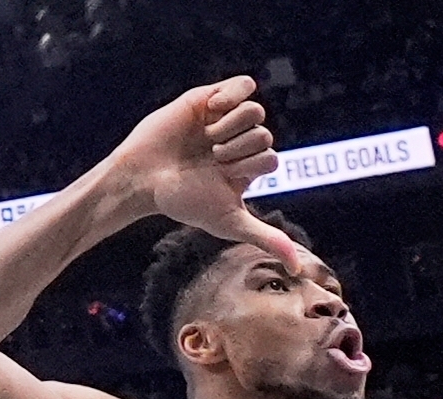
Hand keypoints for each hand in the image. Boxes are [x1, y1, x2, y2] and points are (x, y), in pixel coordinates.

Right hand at [110, 76, 299, 266]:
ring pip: (256, 110)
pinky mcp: (210, 98)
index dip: (249, 166)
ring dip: (232, 126)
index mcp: (246, 169)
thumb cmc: (183, 202)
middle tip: (211, 158)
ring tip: (208, 138)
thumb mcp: (230, 222)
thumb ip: (266, 238)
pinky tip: (211, 111)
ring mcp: (226, 119)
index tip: (223, 175)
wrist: (144, 178)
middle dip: (238, 149)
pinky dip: (232, 96)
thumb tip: (298, 270)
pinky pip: (244, 85)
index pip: (271, 159)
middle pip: (264, 134)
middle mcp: (239, 143)